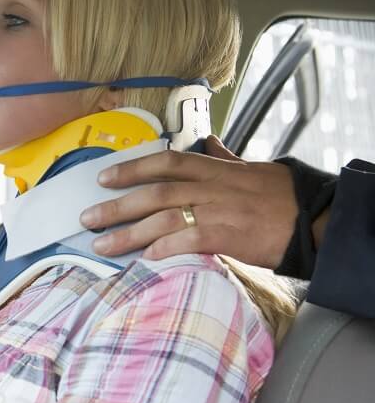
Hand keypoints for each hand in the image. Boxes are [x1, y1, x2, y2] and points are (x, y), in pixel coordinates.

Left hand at [79, 136, 297, 268]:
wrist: (316, 221)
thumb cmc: (283, 197)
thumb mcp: (253, 168)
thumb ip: (225, 157)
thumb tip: (209, 142)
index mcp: (216, 170)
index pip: (166, 163)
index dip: (131, 168)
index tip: (103, 177)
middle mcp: (212, 187)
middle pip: (154, 192)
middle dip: (116, 206)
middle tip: (87, 217)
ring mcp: (218, 211)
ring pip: (162, 218)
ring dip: (127, 233)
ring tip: (101, 245)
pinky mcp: (228, 236)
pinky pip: (187, 241)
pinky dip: (162, 250)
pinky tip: (144, 260)